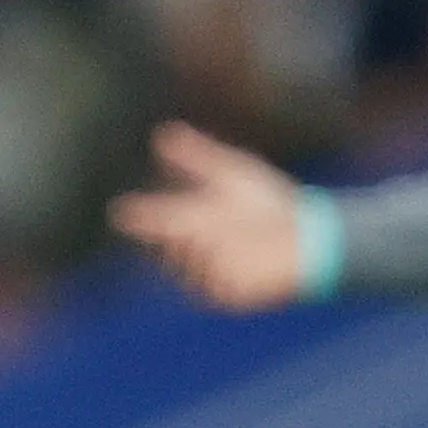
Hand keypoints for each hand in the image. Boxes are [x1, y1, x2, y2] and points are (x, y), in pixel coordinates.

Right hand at [108, 123, 309, 311]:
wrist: (307, 234)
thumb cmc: (269, 202)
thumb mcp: (229, 172)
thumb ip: (196, 156)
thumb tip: (161, 133)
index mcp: (187, 221)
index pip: (152, 220)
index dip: (137, 216)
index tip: (121, 210)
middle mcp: (190, 250)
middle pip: (162, 242)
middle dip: (165, 229)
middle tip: (178, 216)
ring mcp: (206, 274)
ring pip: (183, 260)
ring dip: (197, 242)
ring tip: (219, 229)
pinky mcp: (223, 294)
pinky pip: (206, 279)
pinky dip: (216, 263)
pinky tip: (232, 249)